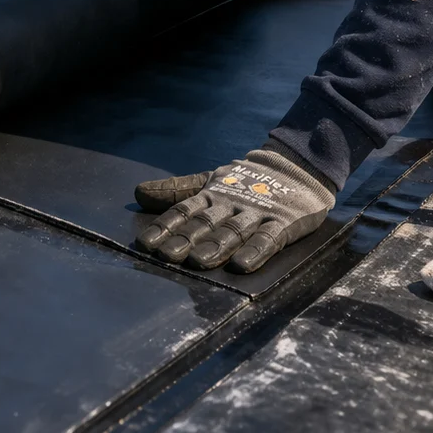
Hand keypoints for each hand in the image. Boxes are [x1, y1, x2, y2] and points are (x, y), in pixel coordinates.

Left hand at [134, 146, 335, 272]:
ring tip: (199, 261)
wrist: (295, 167)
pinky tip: (242, 265)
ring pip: (233, 231)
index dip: (166, 226)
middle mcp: (231, 203)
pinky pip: (269, 238)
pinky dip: (256, 251)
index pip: (184, 210)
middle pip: (206, 223)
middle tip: (167, 255)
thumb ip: (176, 190)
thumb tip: (137, 193)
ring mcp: (257, 212)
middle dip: (186, 239)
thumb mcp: (209, 181)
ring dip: (216, 246)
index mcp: (212, 194)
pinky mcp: (283, 222)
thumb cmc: (245, 180)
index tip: (146, 243)